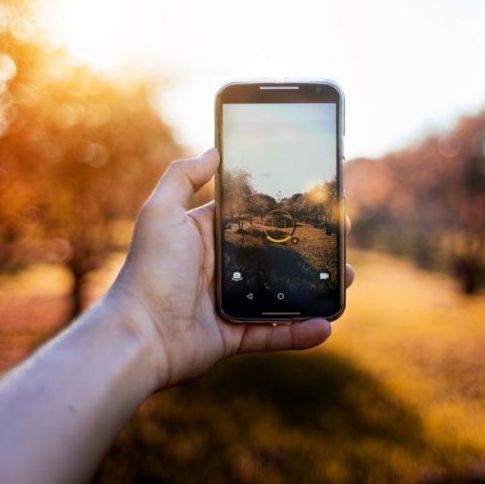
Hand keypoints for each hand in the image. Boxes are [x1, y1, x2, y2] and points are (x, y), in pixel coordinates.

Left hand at [109, 148, 353, 388]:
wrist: (138, 335)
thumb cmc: (149, 270)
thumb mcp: (160, 212)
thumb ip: (183, 177)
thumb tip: (214, 149)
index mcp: (207, 237)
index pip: (254, 216)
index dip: (285, 207)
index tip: (316, 198)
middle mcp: (220, 268)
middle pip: (276, 253)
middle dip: (310, 245)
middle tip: (341, 235)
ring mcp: (230, 303)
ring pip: (283, 293)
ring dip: (317, 287)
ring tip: (346, 277)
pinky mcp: (234, 336)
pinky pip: (274, 334)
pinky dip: (301, 332)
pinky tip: (326, 326)